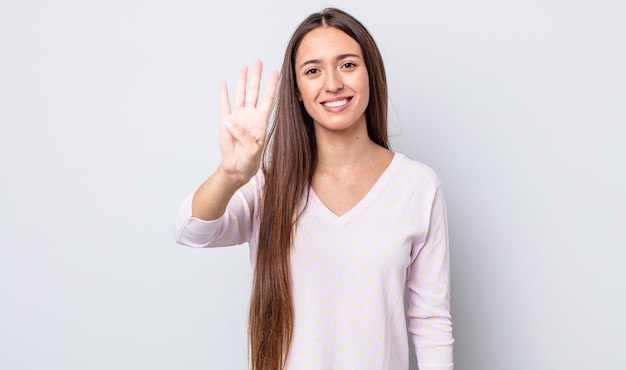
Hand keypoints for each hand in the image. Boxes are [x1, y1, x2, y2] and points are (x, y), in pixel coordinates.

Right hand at [219, 60, 278, 183]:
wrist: (237, 167)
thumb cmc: (250, 160)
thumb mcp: (253, 150)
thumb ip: (244, 136)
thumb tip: (230, 122)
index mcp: (261, 121)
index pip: (268, 99)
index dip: (272, 86)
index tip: (277, 72)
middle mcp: (250, 116)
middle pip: (254, 92)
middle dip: (257, 77)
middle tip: (259, 62)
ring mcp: (238, 117)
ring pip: (240, 94)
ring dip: (241, 81)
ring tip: (243, 67)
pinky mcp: (226, 122)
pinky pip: (225, 105)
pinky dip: (224, 94)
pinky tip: (224, 84)